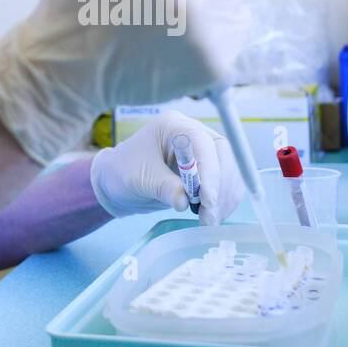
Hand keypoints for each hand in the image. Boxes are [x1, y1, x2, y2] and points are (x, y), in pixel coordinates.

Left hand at [89, 110, 243, 223]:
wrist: (117, 183)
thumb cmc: (123, 172)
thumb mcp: (139, 179)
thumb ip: (164, 188)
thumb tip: (185, 201)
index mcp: (174, 126)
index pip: (202, 142)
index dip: (209, 170)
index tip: (207, 199)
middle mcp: (193, 134)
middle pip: (222, 154)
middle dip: (220, 187)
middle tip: (210, 214)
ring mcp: (203, 151)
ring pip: (229, 169)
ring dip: (225, 197)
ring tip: (209, 220)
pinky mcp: (207, 170)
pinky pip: (226, 182)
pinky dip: (225, 201)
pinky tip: (214, 216)